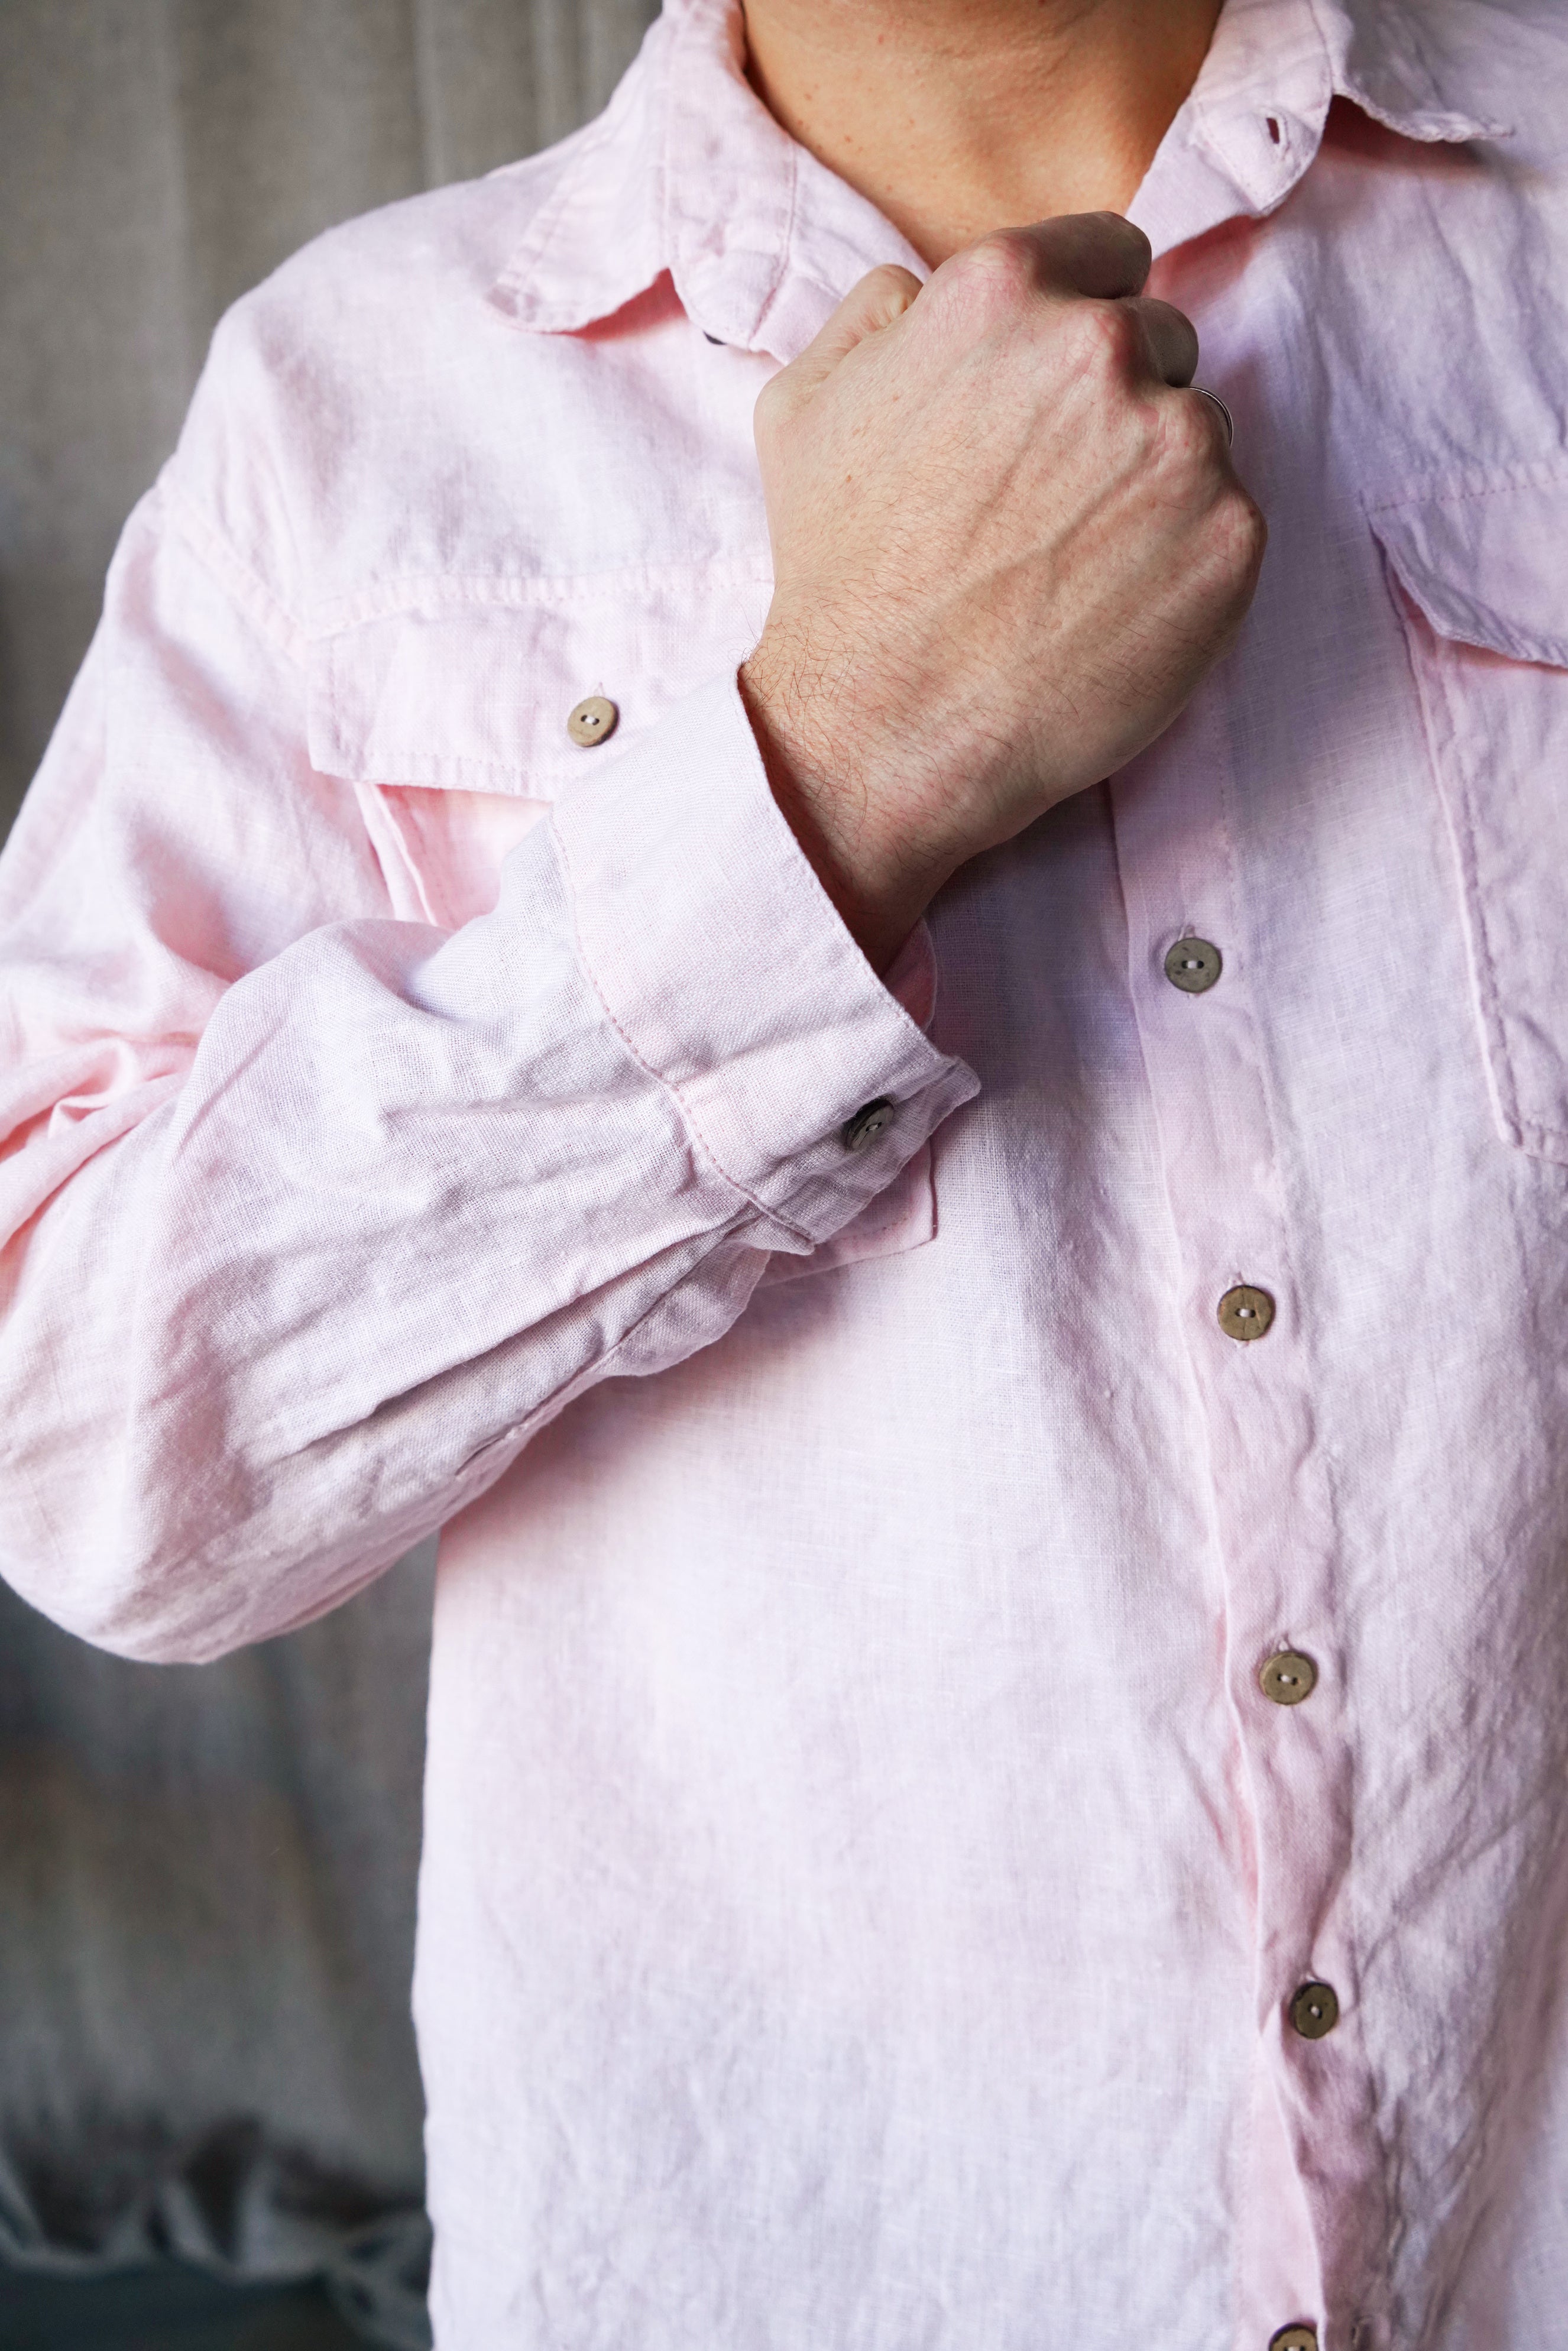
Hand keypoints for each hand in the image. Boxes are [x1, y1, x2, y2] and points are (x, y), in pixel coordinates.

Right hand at [740, 213, 1265, 969]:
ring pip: (1199, 433)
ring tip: (1073, 563)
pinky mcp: (1231, 537)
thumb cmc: (837, 578)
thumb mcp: (802, 406)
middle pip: (1161, 340)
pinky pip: (1228, 522)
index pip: (1109, 255)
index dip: (1083, 317)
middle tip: (1053, 497)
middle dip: (1118, 402)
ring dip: (1154, 482)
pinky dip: (1184, 561)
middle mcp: (1102, 347)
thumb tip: (926, 288)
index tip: (1060, 388)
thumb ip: (878, 313)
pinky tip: (1111, 608)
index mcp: (1003, 290)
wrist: (883, 731)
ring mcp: (1179, 443)